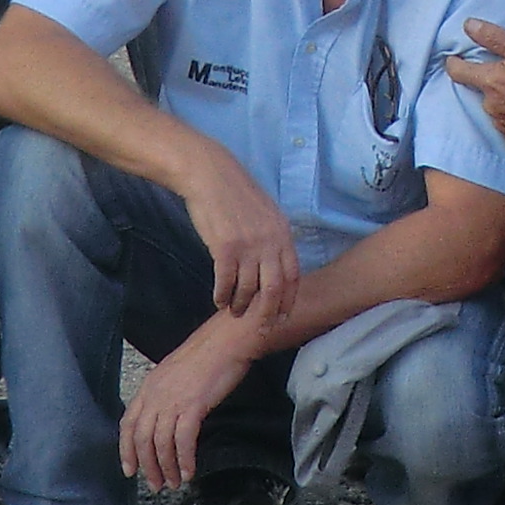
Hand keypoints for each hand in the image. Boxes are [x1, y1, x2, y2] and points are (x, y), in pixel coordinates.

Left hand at [120, 319, 256, 494]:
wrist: (226, 341)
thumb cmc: (206, 355)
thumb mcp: (173, 373)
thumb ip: (164, 394)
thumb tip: (164, 419)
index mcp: (148, 387)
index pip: (128, 424)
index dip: (127, 450)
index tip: (130, 470)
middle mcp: (155, 395)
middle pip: (143, 439)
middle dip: (148, 467)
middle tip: (156, 484)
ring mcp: (173, 400)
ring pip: (161, 444)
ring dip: (167, 468)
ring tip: (173, 482)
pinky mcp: (193, 406)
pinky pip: (184, 441)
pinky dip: (184, 460)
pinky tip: (189, 471)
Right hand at [185, 160, 300, 322]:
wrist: (210, 175)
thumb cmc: (236, 194)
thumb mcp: (266, 213)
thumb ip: (274, 238)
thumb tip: (277, 263)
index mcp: (283, 234)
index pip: (293, 275)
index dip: (289, 299)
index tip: (283, 316)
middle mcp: (269, 242)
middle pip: (274, 289)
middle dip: (269, 313)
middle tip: (261, 328)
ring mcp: (248, 246)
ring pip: (248, 289)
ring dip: (241, 305)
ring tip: (235, 311)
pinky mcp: (225, 248)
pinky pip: (225, 282)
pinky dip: (222, 295)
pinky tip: (218, 300)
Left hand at [445, 18, 504, 147]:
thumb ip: (494, 37)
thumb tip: (468, 25)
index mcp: (491, 82)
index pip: (458, 72)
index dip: (454, 63)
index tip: (454, 59)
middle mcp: (491, 107)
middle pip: (480, 90)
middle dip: (491, 81)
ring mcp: (503, 126)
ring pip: (494, 108)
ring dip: (503, 100)